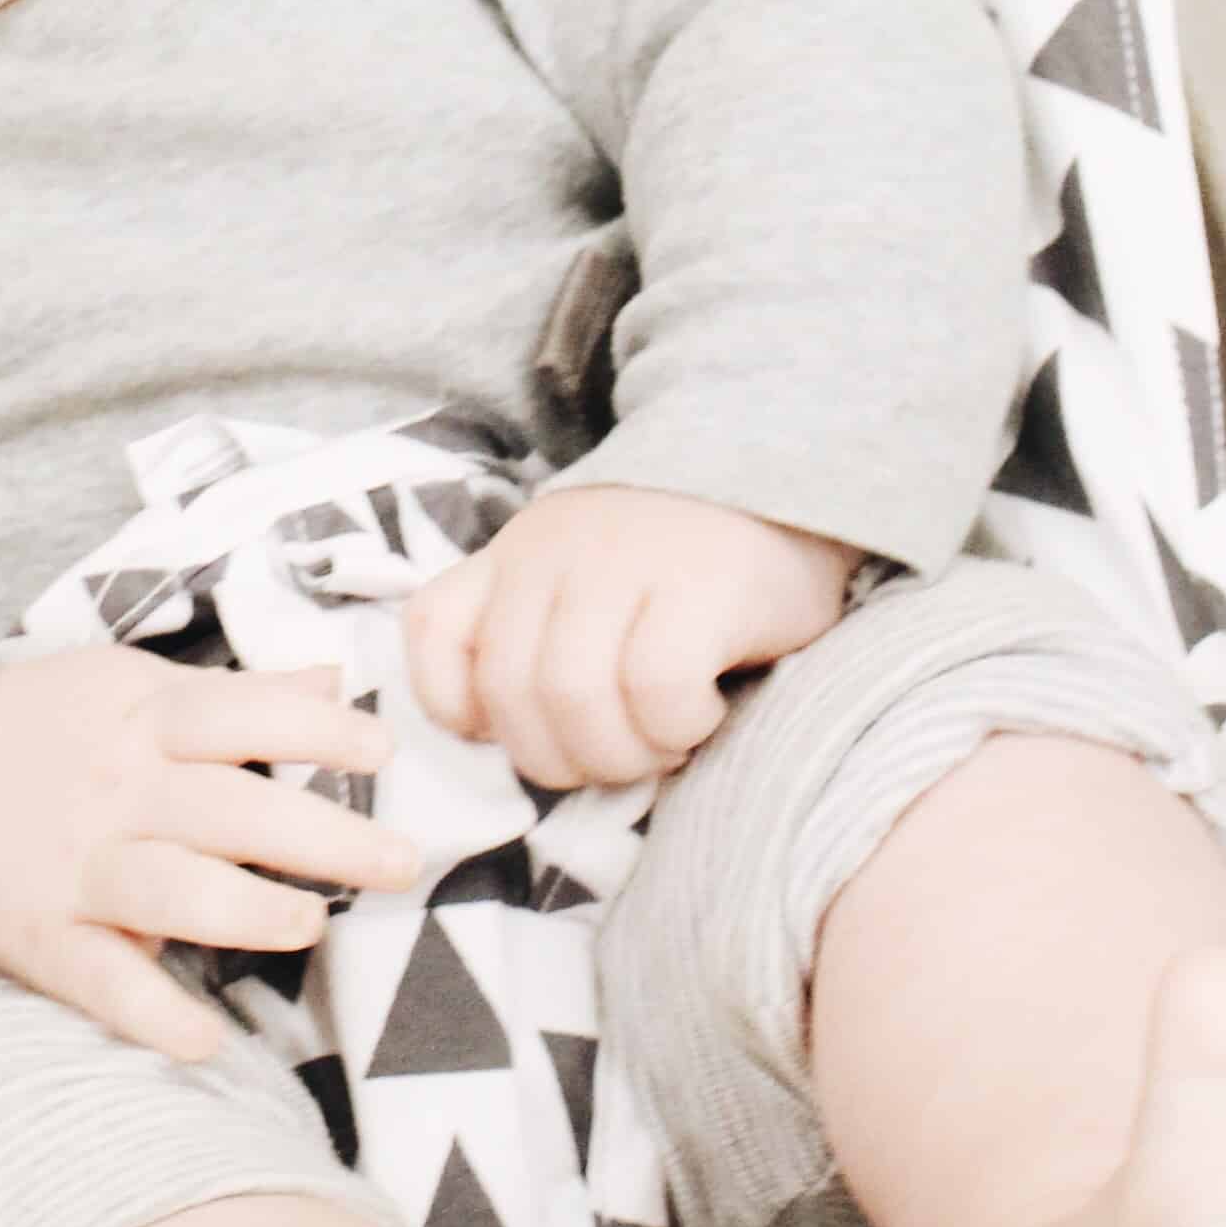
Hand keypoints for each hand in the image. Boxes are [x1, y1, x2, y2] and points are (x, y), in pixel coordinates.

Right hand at [0, 650, 417, 1063]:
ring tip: (310, 928)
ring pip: (171, 892)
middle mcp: (117, 791)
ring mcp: (78, 867)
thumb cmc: (44, 726)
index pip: (240, 716)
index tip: (383, 754)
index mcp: (143, 719)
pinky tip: (206, 1042)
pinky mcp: (44, 937)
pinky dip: (151, 1016)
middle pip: (229, 811)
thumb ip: (239, 691)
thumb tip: (338, 679)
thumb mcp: (130, 682)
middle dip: (323, 839)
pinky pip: (101, 983)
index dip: (315, 731)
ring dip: (246, 914)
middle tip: (402, 864)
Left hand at [399, 482, 850, 792]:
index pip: (433, 627)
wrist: (792, 467)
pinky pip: (657, 687)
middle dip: (558, 759)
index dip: (458, 707)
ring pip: (574, 696)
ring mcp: (624, 561)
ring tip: (662, 744)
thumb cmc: (685, 556)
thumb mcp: (583, 574)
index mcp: (515, 553)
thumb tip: (515, 735)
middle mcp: (553, 551)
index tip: (521, 728)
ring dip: (619, 753)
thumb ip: (537, 629)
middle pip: (510, 691)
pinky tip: (703, 716)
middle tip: (616, 758)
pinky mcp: (702, 584)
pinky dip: (676, 728)